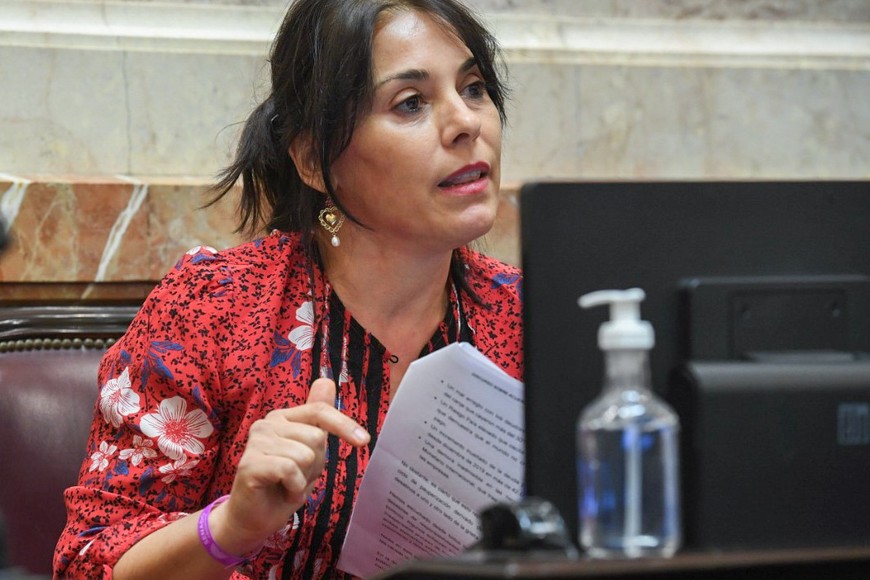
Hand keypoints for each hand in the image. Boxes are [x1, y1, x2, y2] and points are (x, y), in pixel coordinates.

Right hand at [210, 378, 369, 552]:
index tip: (364, 441)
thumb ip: (317, 417)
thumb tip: (326, 381)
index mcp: (283, 417)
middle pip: (316, 437)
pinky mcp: (250, 463)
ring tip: (287, 485)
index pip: (319, 411)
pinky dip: (294, 488)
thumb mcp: (309, 450)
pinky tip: (281, 491)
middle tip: (297, 477)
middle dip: (315, 464)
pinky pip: (290, 470)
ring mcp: (256, 442)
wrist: (252, 518)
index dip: (344, 425)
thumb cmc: (283, 485)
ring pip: (305, 455)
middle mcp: (267, 423)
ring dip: (303, 479)